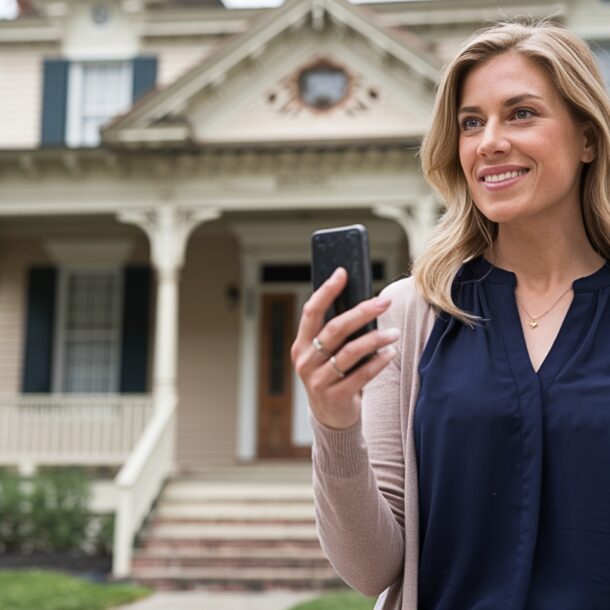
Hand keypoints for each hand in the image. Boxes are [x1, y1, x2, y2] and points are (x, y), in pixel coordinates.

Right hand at [291, 267, 398, 429]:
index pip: (311, 312)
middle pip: (335, 329)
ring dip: (375, 339)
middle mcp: (305, 361)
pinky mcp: (335, 396)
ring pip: (350, 352)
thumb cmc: (332, 375)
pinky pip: (361, 375)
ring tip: (395, 332)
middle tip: (384, 302)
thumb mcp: (324, 354)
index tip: (342, 272)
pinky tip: (390, 352)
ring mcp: (318, 380)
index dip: (326, 291)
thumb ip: (335, 334)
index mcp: (301, 344)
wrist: (330, 417)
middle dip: (362, 312)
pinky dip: (378, 362)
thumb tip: (363, 302)